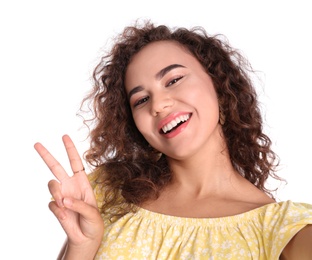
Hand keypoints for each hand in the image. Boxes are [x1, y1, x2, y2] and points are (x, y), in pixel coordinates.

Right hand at [34, 135, 103, 253]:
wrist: (87, 237)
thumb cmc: (94, 222)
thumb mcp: (93, 212)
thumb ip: (79, 205)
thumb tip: (64, 199)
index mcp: (82, 182)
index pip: (75, 162)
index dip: (70, 149)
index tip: (65, 136)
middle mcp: (70, 186)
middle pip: (56, 167)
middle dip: (47, 155)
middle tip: (37, 144)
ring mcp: (62, 196)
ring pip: (51, 185)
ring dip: (57, 193)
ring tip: (66, 204)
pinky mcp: (56, 207)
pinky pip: (52, 204)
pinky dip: (58, 210)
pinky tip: (65, 215)